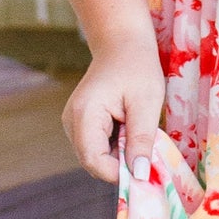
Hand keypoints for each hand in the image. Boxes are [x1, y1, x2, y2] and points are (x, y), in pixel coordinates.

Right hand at [64, 27, 168, 186]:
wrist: (121, 44)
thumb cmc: (136, 67)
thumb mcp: (146, 103)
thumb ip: (141, 140)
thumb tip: (140, 174)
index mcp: (84, 115)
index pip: (94, 161)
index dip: (119, 173)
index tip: (146, 168)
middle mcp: (71, 122)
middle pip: (93, 163)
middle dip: (121, 164)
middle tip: (147, 148)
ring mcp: (73, 124)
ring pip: (96, 157)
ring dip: (119, 154)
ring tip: (136, 130)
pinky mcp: (80, 125)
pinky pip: (97, 147)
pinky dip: (115, 146)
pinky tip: (128, 127)